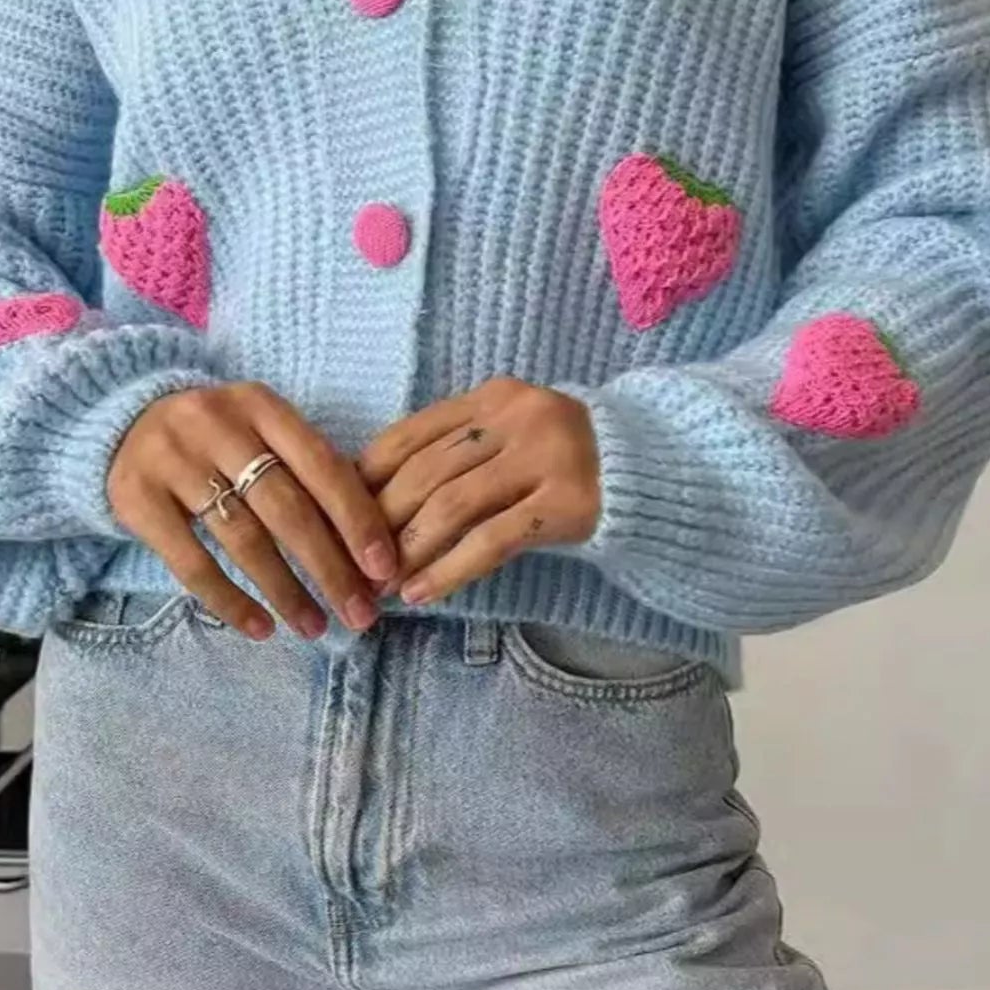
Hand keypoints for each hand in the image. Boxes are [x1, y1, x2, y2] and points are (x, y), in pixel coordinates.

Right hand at [107, 382, 397, 639]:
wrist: (122, 423)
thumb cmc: (216, 439)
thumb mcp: (259, 432)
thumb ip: (306, 474)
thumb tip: (368, 549)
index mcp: (261, 405)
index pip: (321, 464)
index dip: (356, 519)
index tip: (384, 568)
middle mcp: (217, 425)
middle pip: (286, 507)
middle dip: (329, 567)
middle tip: (360, 614)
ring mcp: (174, 460)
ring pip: (243, 538)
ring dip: (286, 591)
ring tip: (314, 627)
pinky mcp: (137, 498)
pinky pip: (192, 562)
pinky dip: (229, 600)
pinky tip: (260, 627)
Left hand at [356, 377, 599, 605]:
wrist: (650, 471)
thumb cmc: (565, 458)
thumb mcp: (511, 434)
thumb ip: (459, 449)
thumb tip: (375, 493)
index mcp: (493, 396)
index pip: (411, 434)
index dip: (367, 477)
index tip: (339, 515)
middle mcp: (516, 417)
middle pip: (426, 472)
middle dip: (381, 522)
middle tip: (355, 561)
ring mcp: (544, 457)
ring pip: (452, 506)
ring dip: (409, 550)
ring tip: (384, 583)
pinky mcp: (565, 502)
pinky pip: (491, 540)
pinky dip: (448, 570)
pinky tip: (422, 593)